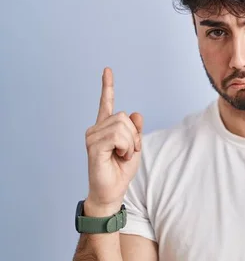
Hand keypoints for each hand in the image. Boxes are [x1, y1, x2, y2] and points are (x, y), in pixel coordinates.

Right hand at [84, 67, 143, 215]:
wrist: (112, 190)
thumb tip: (135, 113)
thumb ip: (136, 129)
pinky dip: (126, 147)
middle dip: (134, 135)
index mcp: (105, 127)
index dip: (107, 86)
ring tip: (123, 155)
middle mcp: (96, 129)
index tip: (107, 70)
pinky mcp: (93, 146)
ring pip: (122, 126)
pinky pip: (118, 136)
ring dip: (130, 143)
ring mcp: (92, 136)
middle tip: (129, 151)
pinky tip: (119, 156)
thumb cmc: (121, 169)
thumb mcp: (135, 146)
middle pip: (124, 117)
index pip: (106, 102)